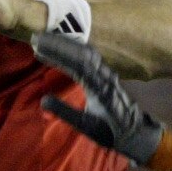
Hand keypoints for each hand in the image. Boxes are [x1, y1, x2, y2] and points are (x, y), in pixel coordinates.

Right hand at [32, 32, 162, 165]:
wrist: (135, 132)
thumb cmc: (110, 131)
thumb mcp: (86, 126)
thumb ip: (65, 112)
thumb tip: (43, 99)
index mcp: (100, 87)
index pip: (77, 64)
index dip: (58, 53)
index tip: (38, 48)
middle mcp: (105, 75)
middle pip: (81, 52)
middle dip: (58, 43)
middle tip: (36, 38)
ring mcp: (107, 73)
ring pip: (86, 51)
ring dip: (66, 43)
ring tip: (45, 40)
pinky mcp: (107, 74)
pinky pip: (90, 56)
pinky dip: (74, 49)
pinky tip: (62, 48)